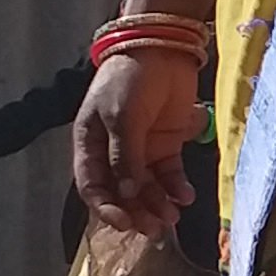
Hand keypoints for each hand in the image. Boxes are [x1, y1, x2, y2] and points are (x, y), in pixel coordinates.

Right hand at [73, 46, 208, 234]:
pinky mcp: (165, 144)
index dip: (106, 207)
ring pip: (146, 187)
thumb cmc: (130, 79)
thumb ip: (124, 156)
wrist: (162, 47)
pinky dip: (176, 188)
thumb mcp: (122, 116)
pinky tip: (185, 196)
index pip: (92, 185)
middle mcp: (112, 152)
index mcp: (89, 144)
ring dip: (157, 204)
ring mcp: (141, 149)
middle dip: (136, 211)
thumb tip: (126, 193)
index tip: (124, 223)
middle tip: (154, 227)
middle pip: (121, 192)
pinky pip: (169, 174)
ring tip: (172, 216)